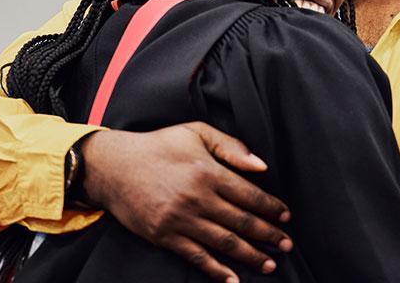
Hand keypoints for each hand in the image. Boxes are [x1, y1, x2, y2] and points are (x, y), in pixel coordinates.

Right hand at [80, 123, 291, 282]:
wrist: (112, 167)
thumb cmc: (156, 146)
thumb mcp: (194, 132)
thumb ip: (230, 146)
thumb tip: (261, 167)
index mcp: (208, 171)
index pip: (250, 195)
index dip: (271, 208)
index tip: (286, 216)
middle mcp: (197, 198)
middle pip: (242, 222)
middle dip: (268, 235)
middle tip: (286, 245)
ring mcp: (180, 219)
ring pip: (224, 242)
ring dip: (250, 256)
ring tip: (269, 265)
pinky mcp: (165, 235)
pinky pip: (196, 256)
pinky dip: (217, 270)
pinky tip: (233, 279)